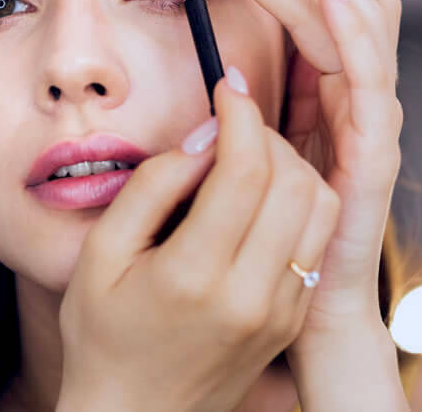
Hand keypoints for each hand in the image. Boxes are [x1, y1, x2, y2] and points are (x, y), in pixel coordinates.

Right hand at [56, 72, 340, 411]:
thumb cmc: (103, 335)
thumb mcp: (101, 254)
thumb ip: (152, 188)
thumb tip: (203, 139)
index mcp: (194, 275)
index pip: (246, 170)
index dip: (242, 114)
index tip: (228, 86)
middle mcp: (251, 294)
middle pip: (295, 181)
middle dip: (268, 134)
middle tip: (232, 124)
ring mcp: (279, 311)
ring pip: (320, 208)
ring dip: (290, 166)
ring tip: (246, 159)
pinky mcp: (290, 319)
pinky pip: (316, 241)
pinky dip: (297, 202)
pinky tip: (258, 198)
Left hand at [203, 0, 402, 342]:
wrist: (302, 306)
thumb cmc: (273, 227)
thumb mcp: (259, 151)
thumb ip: (256, 107)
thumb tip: (224, 61)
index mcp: (328, 94)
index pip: (322, 12)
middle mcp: (356, 100)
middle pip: (346, 9)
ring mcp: (370, 125)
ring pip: (363, 34)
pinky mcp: (372, 156)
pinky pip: (369, 86)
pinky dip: (354, 35)